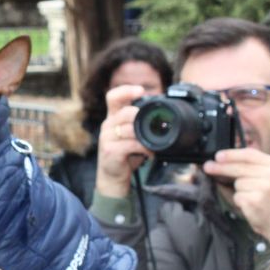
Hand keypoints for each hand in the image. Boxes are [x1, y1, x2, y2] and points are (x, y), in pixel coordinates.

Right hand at [93, 84, 151, 198]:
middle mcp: (107, 125)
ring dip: (146, 136)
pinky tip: (149, 153)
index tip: (140, 90)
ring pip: (129, 129)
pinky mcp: (110, 151)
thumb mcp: (131, 136)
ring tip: (155, 143)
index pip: (113, 97)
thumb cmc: (124, 155)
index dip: (126, 90)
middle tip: (154, 125)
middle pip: (125, 112)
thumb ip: (140, 125)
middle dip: (141, 117)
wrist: (112, 178)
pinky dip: (144, 148)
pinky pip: (130, 144)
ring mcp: (107, 138)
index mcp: (112, 118)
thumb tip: (162, 118)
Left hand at [203, 147, 269, 242]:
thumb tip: (225, 159)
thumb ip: (253, 166)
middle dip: (220, 167)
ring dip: (239, 190)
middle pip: (239, 167)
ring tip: (252, 196)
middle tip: (208, 167)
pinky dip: (239, 201)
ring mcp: (264, 188)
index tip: (217, 156)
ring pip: (237, 183)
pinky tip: (251, 204)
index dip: (231, 154)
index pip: (249, 154)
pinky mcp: (255, 201)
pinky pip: (237, 196)